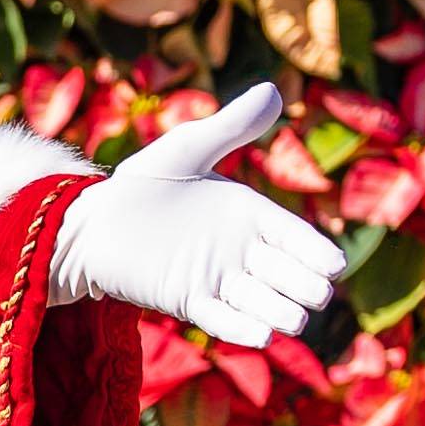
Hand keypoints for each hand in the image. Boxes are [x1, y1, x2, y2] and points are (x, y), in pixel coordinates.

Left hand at [47, 80, 345, 350]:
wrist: (91, 221)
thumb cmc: (140, 184)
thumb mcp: (186, 150)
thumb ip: (229, 128)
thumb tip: (273, 90)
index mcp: (250, 214)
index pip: (295, 237)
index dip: (315, 252)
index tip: (333, 266)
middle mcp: (240, 250)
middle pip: (287, 275)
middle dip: (304, 286)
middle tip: (316, 295)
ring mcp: (216, 278)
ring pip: (261, 301)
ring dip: (279, 312)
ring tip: (294, 319)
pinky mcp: (187, 301)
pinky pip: (221, 319)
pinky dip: (241, 329)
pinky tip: (262, 335)